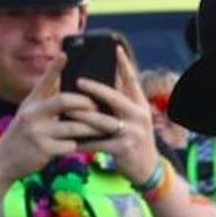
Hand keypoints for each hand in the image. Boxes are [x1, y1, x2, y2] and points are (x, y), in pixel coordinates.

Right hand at [0, 55, 108, 181]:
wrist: (3, 161)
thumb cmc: (24, 135)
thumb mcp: (30, 114)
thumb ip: (46, 102)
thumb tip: (69, 88)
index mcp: (31, 102)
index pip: (45, 81)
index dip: (55, 67)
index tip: (65, 54)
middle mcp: (32, 114)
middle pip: (64, 101)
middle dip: (86, 103)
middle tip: (99, 106)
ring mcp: (37, 132)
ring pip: (73, 126)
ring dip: (93, 127)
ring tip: (108, 127)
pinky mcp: (43, 150)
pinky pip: (70, 145)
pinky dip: (80, 145)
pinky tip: (89, 145)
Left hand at [72, 45, 159, 183]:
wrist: (147, 168)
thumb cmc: (135, 139)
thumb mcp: (135, 119)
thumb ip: (122, 102)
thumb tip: (103, 82)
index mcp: (140, 106)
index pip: (133, 81)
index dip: (125, 64)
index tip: (116, 48)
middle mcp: (139, 116)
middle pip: (115, 98)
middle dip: (96, 89)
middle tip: (79, 80)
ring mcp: (132, 132)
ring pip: (102, 120)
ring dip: (83, 115)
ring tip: (67, 110)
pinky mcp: (122, 148)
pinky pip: (97, 142)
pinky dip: (83, 141)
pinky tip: (70, 139)